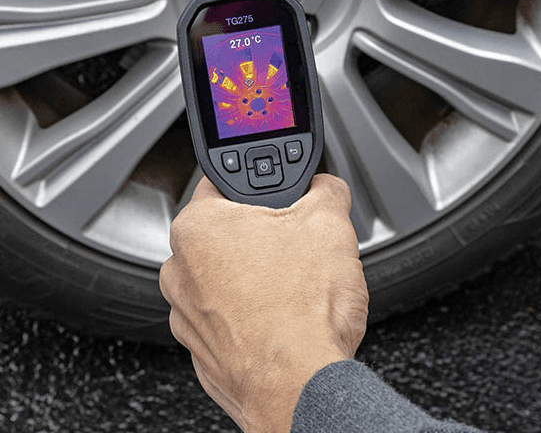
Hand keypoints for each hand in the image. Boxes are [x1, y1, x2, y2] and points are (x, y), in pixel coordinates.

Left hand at [159, 174, 368, 432]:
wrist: (301, 388)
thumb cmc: (303, 311)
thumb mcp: (329, 223)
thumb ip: (324, 189)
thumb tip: (324, 186)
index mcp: (198, 227)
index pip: (222, 183)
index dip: (258, 186)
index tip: (277, 199)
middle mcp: (179, 270)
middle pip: (225, 233)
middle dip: (259, 235)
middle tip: (294, 245)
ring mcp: (187, 315)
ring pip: (225, 277)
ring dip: (254, 276)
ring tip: (292, 287)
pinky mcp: (203, 351)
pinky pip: (227, 317)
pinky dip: (250, 313)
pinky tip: (282, 317)